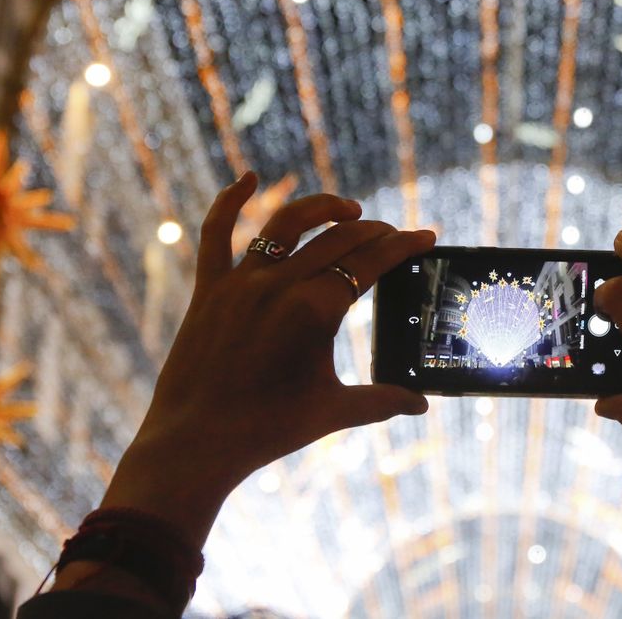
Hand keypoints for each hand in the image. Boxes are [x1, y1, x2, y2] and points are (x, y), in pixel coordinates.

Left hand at [100, 174, 434, 544]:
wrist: (195, 444)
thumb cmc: (266, 430)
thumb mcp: (332, 412)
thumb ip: (381, 401)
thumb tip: (421, 405)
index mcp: (316, 309)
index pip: (371, 262)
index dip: (404, 246)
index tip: (426, 236)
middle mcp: (280, 284)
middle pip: (339, 239)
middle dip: (374, 232)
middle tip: (394, 236)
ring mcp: (241, 282)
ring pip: (288, 223)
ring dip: (323, 208)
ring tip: (348, 209)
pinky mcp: (209, 288)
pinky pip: (216, 233)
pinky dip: (230, 200)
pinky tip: (247, 178)